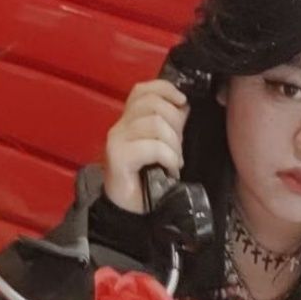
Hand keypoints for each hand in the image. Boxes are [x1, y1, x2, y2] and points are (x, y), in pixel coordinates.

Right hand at [103, 79, 189, 213]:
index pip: (143, 90)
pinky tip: (170, 168)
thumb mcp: (162, 144)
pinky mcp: (118, 157)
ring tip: (174, 160)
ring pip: (156, 123)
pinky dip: (168, 157)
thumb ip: (170, 123)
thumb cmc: (147, 179)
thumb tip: (183, 105)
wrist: (132, 210)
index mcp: (129, 120)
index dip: (165, 89)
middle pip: (153, 104)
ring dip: (173, 144)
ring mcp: (117, 140)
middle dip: (176, 123)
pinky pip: (153, 146)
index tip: (182, 101)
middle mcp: (119, 126)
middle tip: (177, 146)